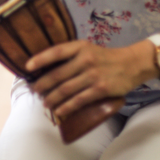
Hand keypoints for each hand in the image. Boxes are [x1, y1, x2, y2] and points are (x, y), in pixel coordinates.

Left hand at [26, 40, 144, 118]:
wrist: (132, 64)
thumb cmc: (105, 57)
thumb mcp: (87, 49)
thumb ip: (70, 55)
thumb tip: (47, 68)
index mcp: (80, 47)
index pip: (56, 52)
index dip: (40, 59)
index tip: (27, 67)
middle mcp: (85, 60)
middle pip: (57, 75)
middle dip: (42, 85)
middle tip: (35, 91)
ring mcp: (93, 75)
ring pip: (65, 90)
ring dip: (52, 99)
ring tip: (45, 103)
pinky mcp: (101, 89)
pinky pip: (78, 100)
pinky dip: (66, 108)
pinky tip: (59, 111)